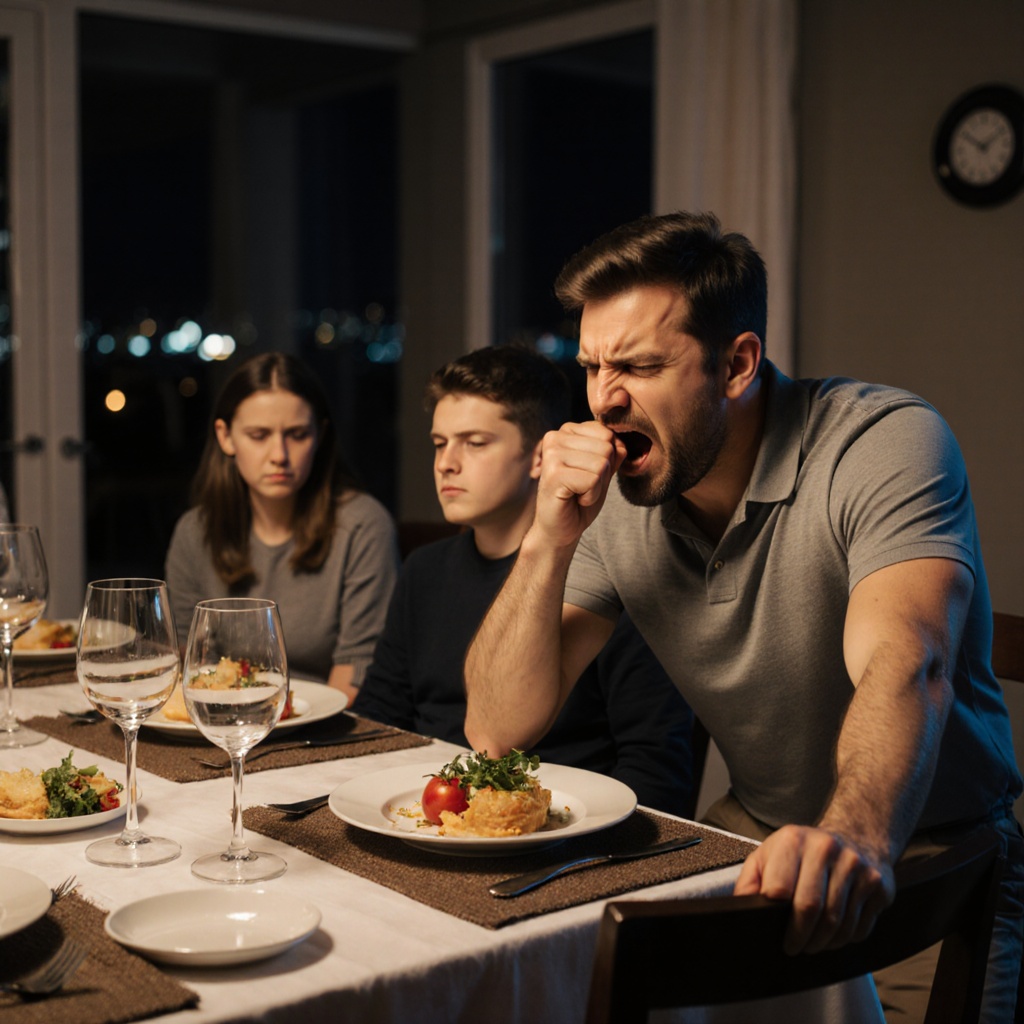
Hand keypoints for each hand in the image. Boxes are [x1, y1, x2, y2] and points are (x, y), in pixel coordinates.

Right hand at [532, 422, 625, 547]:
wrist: (560, 528)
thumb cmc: (579, 498)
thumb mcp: (602, 471)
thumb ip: (613, 453)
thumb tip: (621, 443)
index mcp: (567, 431)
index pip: (608, 434)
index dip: (607, 460)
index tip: (587, 474)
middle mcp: (556, 437)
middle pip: (606, 448)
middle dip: (602, 473)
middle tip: (582, 486)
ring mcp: (552, 454)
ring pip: (601, 464)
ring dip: (596, 486)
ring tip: (578, 492)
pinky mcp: (554, 474)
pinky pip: (593, 480)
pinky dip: (591, 495)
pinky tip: (574, 498)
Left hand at [733, 825, 894, 954]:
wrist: (857, 835)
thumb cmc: (805, 851)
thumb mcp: (770, 853)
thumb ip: (751, 879)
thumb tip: (740, 909)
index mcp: (793, 840)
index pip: (780, 889)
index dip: (777, 919)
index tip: (778, 936)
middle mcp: (826, 848)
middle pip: (810, 908)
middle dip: (801, 937)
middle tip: (795, 948)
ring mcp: (855, 865)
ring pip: (837, 923)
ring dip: (823, 943)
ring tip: (813, 944)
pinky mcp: (877, 884)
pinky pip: (859, 927)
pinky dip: (844, 940)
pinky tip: (835, 934)